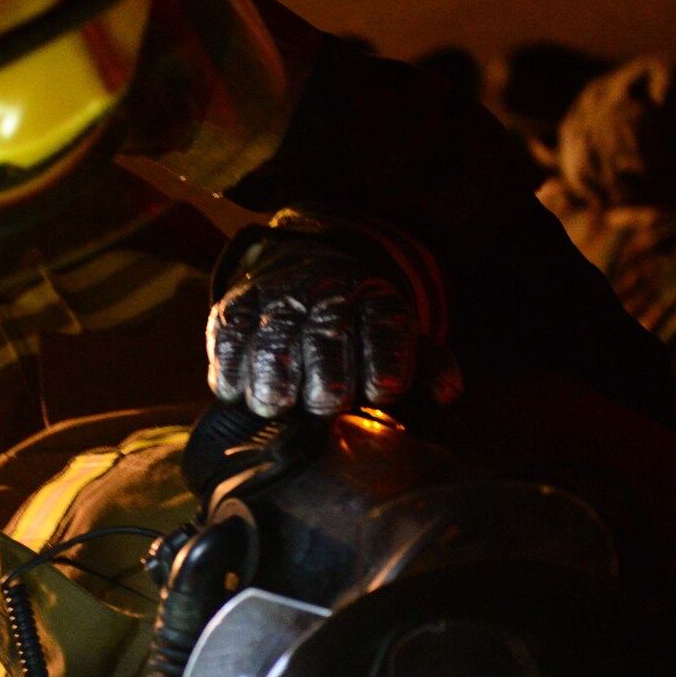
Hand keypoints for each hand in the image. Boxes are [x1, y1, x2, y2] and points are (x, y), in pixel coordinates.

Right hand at [208, 253, 454, 417]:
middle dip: (326, 378)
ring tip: (277, 404)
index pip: (385, 329)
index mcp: (375, 301)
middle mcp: (326, 294)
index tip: (382, 391)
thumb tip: (448, 394)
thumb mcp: (397, 338)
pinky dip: (232, 370)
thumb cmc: (356, 329)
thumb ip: (428, 367)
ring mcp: (276, 299)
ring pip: (273, 341)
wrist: (301, 272)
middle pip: (326, 338)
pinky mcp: (234, 308)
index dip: (386, 363)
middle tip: (325, 403)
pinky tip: (240, 390)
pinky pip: (228, 341)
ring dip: (274, 380)